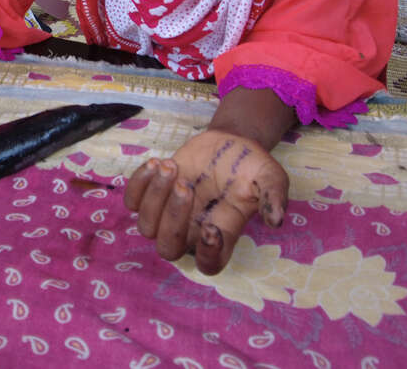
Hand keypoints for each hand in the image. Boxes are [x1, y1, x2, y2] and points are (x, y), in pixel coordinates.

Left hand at [124, 129, 287, 274]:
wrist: (230, 142)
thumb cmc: (251, 166)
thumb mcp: (271, 177)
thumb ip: (274, 197)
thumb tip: (275, 219)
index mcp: (222, 233)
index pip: (208, 264)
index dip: (206, 255)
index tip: (212, 228)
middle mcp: (192, 229)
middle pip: (168, 248)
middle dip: (172, 220)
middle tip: (186, 186)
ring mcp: (169, 213)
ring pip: (146, 226)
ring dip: (155, 197)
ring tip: (172, 167)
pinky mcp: (154, 192)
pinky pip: (131, 201)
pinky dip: (138, 184)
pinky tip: (158, 163)